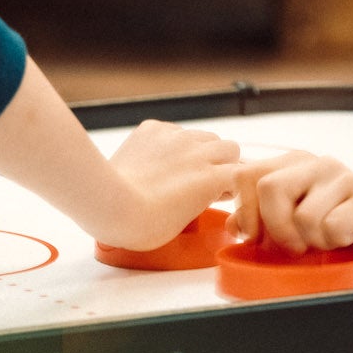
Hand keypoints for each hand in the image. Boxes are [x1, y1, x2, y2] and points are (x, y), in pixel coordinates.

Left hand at [94, 119, 239, 249]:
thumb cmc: (146, 224)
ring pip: (202, 136)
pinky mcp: (153, 128)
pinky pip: (173, 130)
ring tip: (177, 168)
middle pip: (229, 148)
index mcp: (213, 178)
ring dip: (198, 150)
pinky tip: (154, 159)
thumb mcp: (187, 220)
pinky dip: (170, 142)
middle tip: (203, 179)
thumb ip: (207, 198)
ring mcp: (176, 136)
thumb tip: (215, 190)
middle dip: (221, 162)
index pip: (243, 173)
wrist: (109, 203)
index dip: (233, 185)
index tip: (222, 195)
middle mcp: (200, 152)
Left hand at [230, 150, 352, 259]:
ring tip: (329, 238)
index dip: (245, 211)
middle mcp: (317, 163)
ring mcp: (344, 177)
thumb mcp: (295, 220)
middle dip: (275, 228)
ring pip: (303, 217)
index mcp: (295, 163)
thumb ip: (263, 217)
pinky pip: (333, 227)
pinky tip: (349, 237)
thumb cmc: (342, 222)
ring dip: (312, 241)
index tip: (258, 235)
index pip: (247, 175)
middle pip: (269, 188)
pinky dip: (336, 242)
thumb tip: (233, 225)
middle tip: (294, 245)